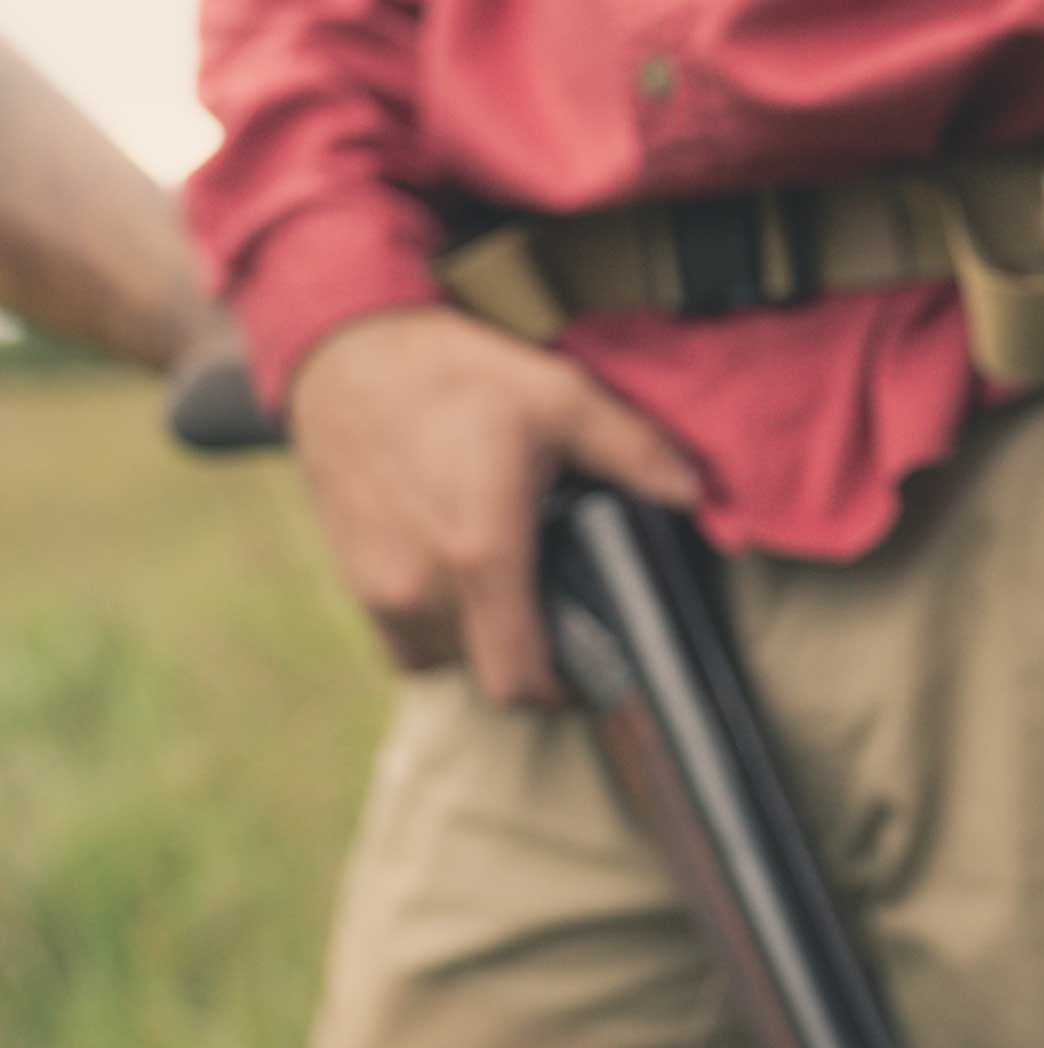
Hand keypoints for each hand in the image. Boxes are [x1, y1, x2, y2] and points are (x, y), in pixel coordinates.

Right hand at [289, 306, 699, 706]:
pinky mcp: (353, 580)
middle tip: (563, 607)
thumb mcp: (560, 396)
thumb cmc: (454, 374)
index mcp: (481, 552)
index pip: (518, 679)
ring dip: (482, 639)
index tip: (591, 667)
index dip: (560, 691)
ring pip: (446, 657)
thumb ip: (633, 451)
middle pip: (488, 671)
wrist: (347, 357)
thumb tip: (692, 494)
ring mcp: (378, 589)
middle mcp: (422, 585)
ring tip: (513, 585)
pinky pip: (405, 638)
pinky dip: (439, 626)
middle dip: (530, 654)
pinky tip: (464, 575)